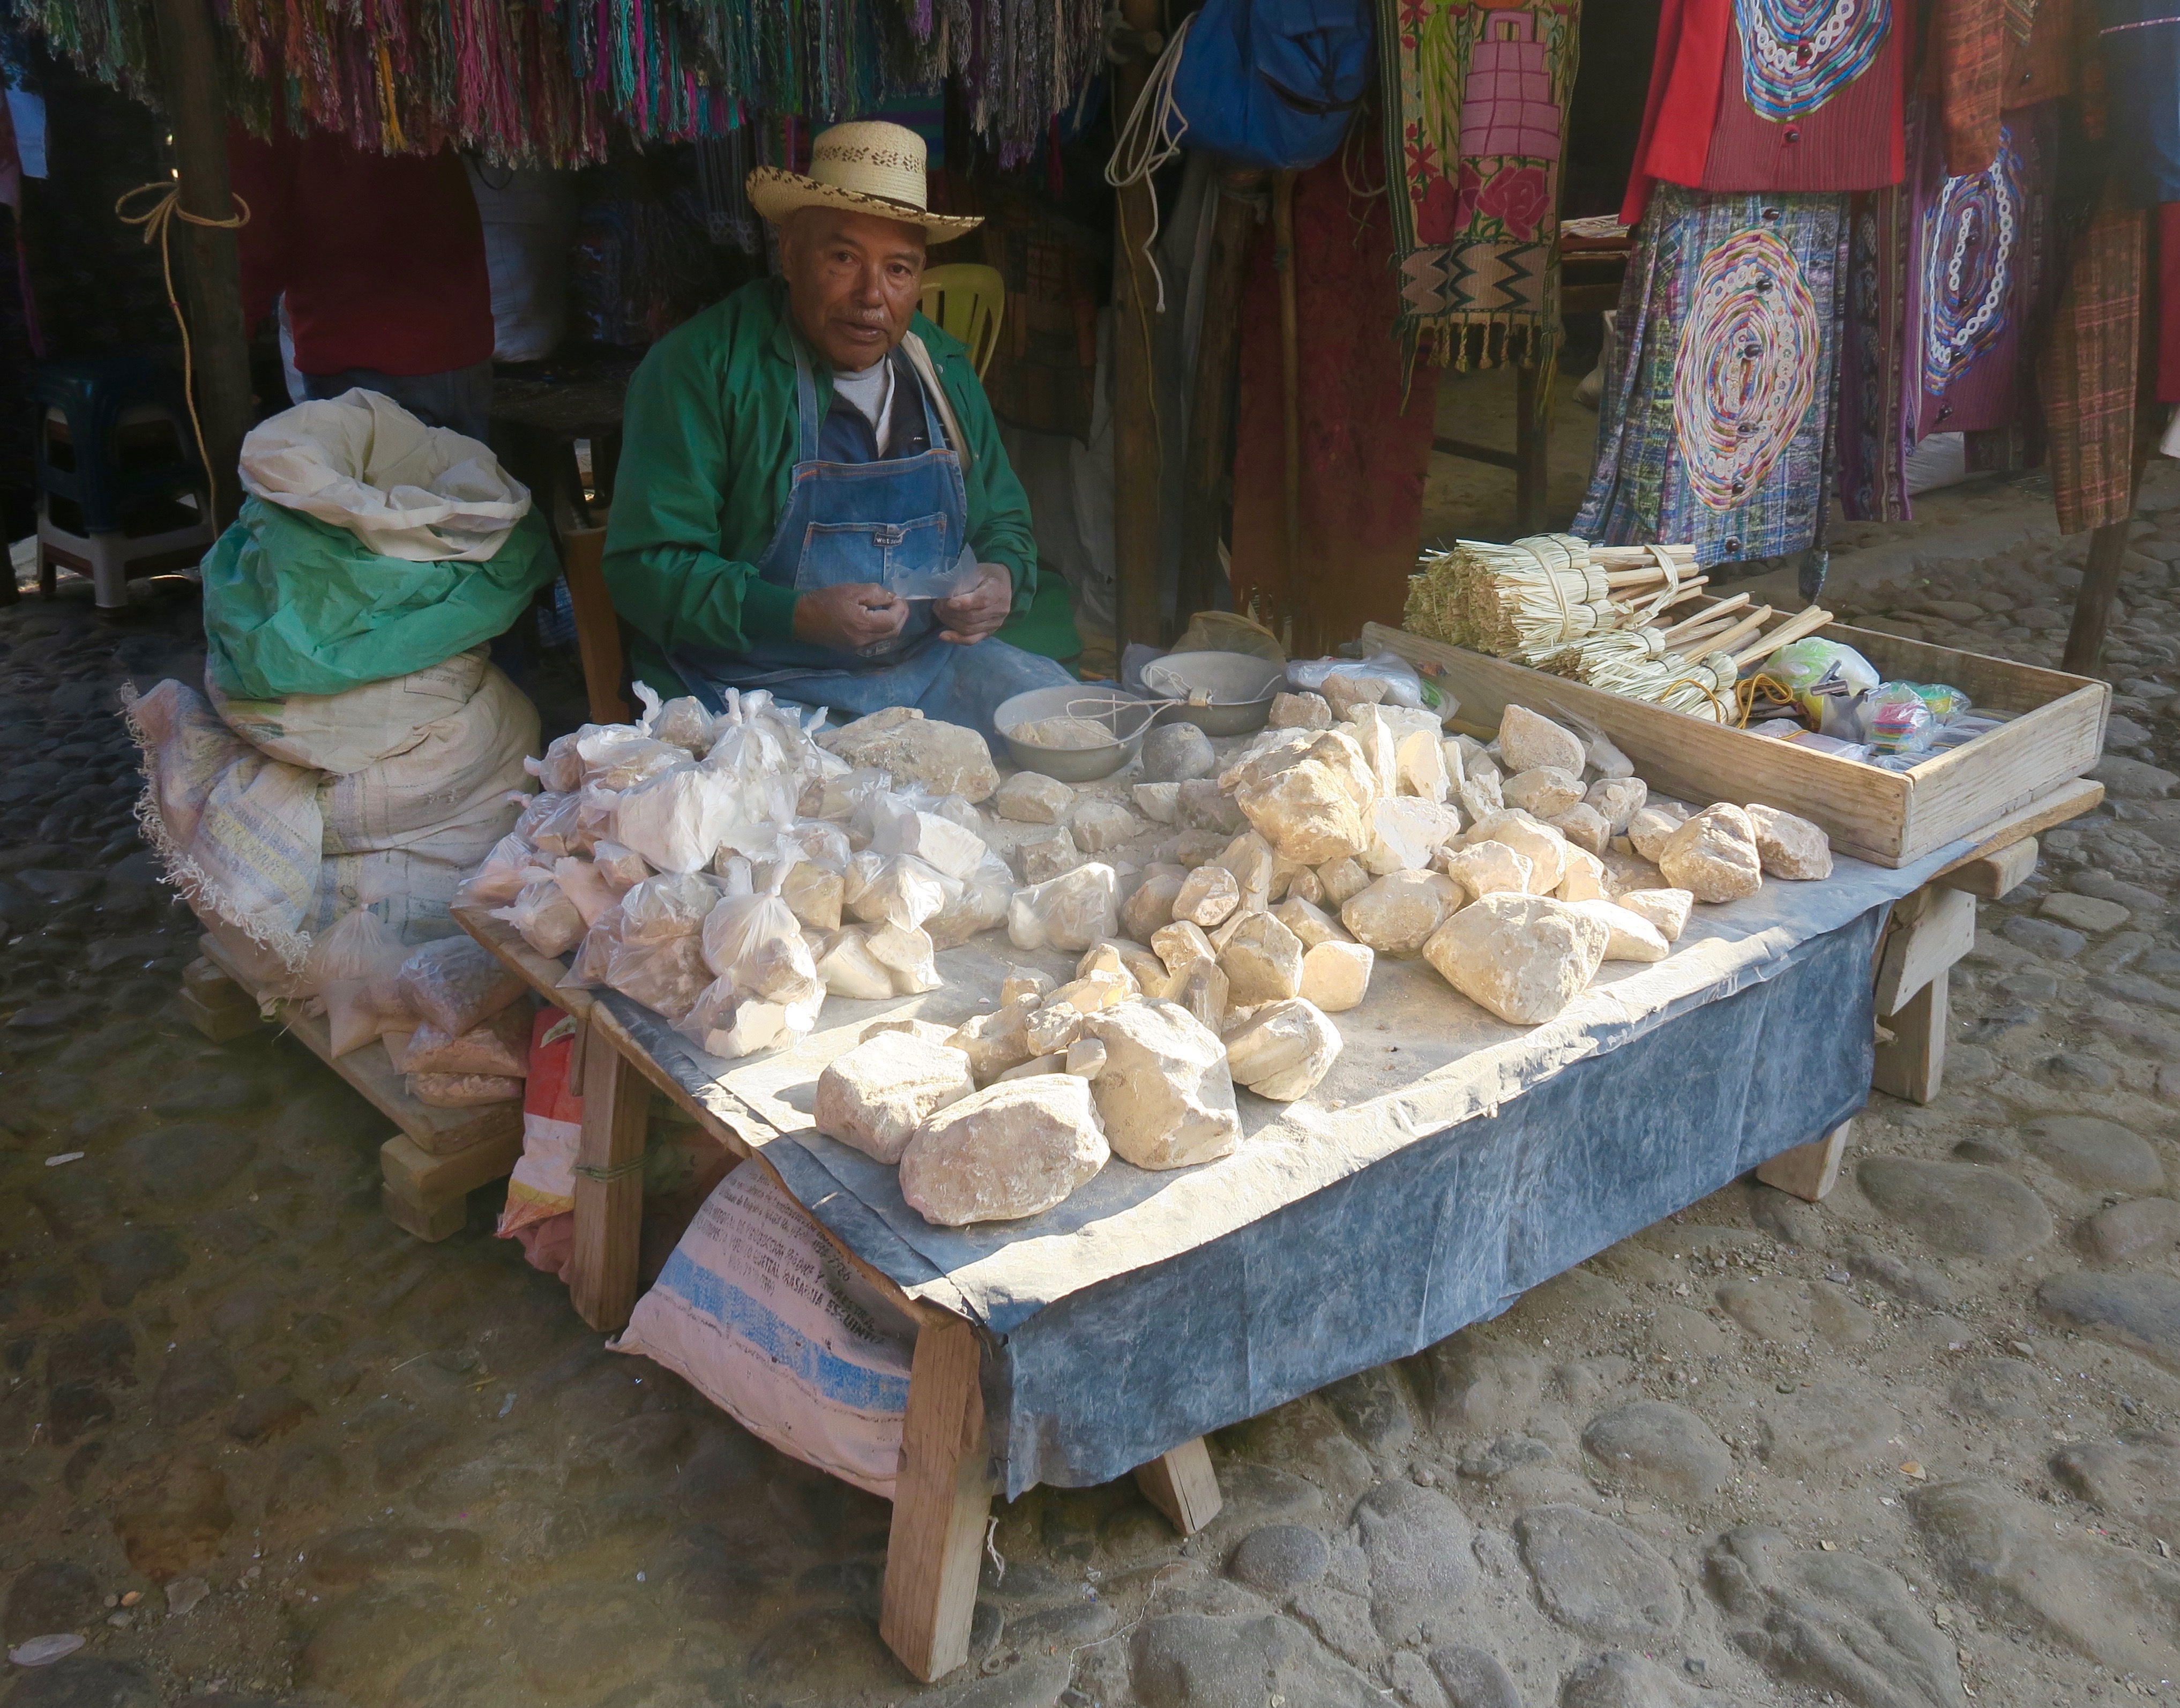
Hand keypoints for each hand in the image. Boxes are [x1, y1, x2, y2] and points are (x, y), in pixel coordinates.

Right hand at [794, 583, 909, 652]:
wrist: (801, 618)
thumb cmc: (825, 601)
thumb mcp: (852, 590)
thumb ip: (875, 594)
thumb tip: (891, 598)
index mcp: (864, 626)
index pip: (893, 621)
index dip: (901, 609)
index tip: (899, 598)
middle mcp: (864, 641)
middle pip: (892, 633)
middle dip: (900, 618)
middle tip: (898, 604)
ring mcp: (858, 648)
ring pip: (884, 638)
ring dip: (891, 625)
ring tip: (889, 609)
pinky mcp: (852, 648)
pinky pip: (874, 641)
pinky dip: (880, 630)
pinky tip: (876, 619)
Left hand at [934, 563, 1012, 643]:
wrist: (1003, 585)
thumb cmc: (987, 575)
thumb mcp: (977, 570)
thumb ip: (963, 579)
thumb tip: (941, 589)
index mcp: (997, 590)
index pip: (983, 600)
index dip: (965, 603)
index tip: (949, 603)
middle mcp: (999, 610)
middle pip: (972, 617)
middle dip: (950, 612)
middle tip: (938, 604)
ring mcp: (995, 623)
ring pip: (969, 629)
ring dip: (950, 622)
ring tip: (939, 612)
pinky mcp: (989, 632)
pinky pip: (972, 640)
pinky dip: (956, 639)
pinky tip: (943, 636)